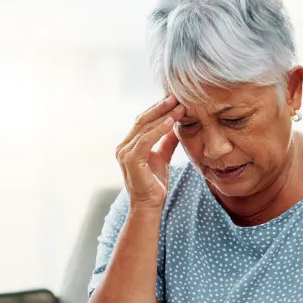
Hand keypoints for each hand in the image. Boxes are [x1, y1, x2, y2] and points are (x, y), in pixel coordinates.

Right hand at [116, 96, 183, 211]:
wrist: (149, 206)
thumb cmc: (154, 184)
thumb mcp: (162, 157)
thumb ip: (167, 141)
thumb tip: (177, 125)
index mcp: (129, 144)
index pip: (143, 120)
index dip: (158, 109)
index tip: (174, 99)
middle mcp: (123, 146)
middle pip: (142, 119)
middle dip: (160, 107)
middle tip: (176, 96)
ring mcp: (124, 152)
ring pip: (144, 127)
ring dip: (163, 115)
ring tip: (178, 105)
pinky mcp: (131, 159)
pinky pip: (146, 139)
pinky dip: (159, 129)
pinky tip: (172, 121)